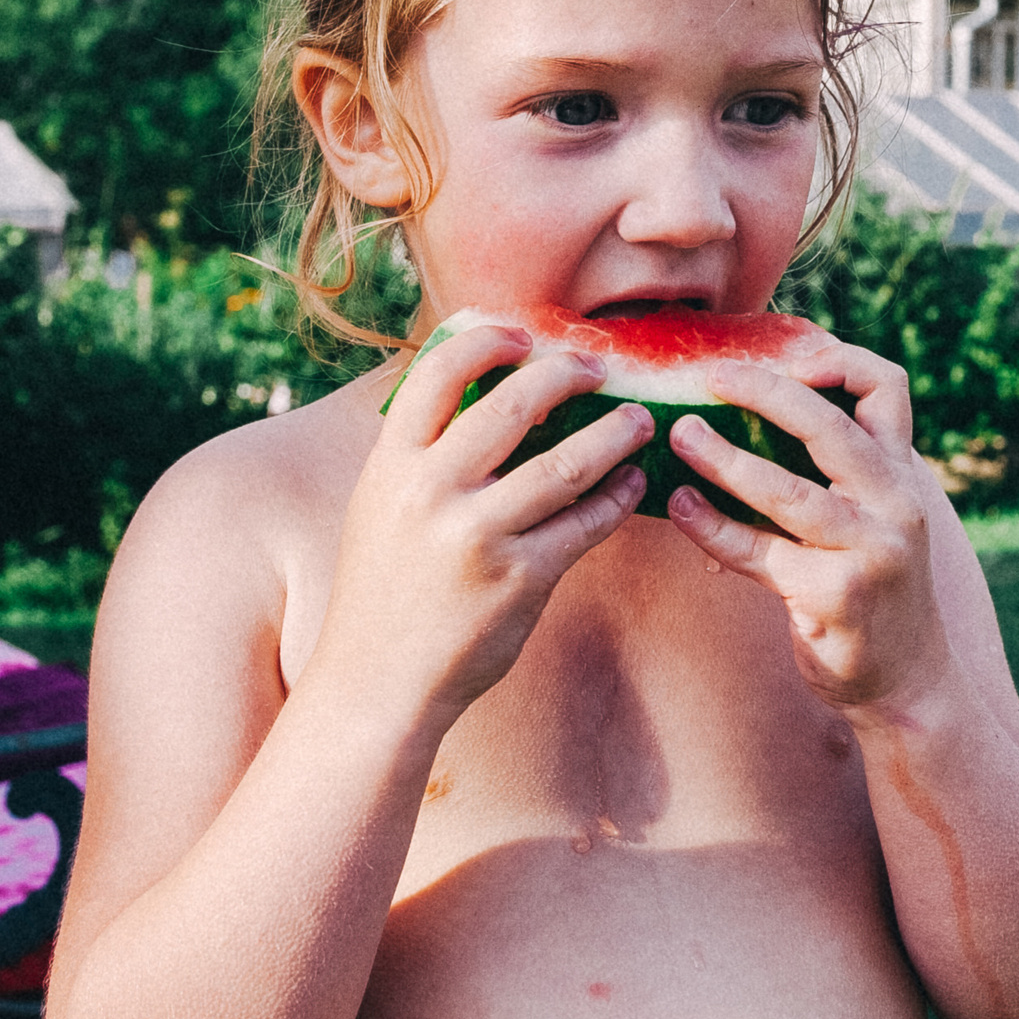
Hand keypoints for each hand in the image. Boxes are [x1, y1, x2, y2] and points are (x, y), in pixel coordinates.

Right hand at [312, 320, 654, 731]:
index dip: (487, 340)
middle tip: (598, 368)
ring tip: (641, 420)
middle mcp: (431, 493)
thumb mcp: (380, 508)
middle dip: (566, 375)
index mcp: (391, 466)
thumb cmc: (387, 590)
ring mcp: (477, 537)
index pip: (438, 373)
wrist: (377, 683)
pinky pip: (586, 524)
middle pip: (513, 404)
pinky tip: (633, 485)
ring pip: (566, 463)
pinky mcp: (520, 579)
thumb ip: (419, 455)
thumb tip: (471, 390)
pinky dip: (617, 499)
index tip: (525, 334)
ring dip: (614, 434)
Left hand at [662, 345, 958, 718]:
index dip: (836, 360)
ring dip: (724, 459)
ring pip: (787, 492)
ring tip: (680, 437)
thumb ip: (842, 467)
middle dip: (764, 393)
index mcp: (903, 473)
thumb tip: (763, 403)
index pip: (886, 388)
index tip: (783, 359)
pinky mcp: (837, 597)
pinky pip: (760, 553)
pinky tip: (682, 508)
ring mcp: (871, 551)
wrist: (908, 675)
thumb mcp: (876, 515)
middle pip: (829, 427)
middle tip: (711, 378)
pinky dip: (714, 528)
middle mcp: (896, 504)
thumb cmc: (874, 584)